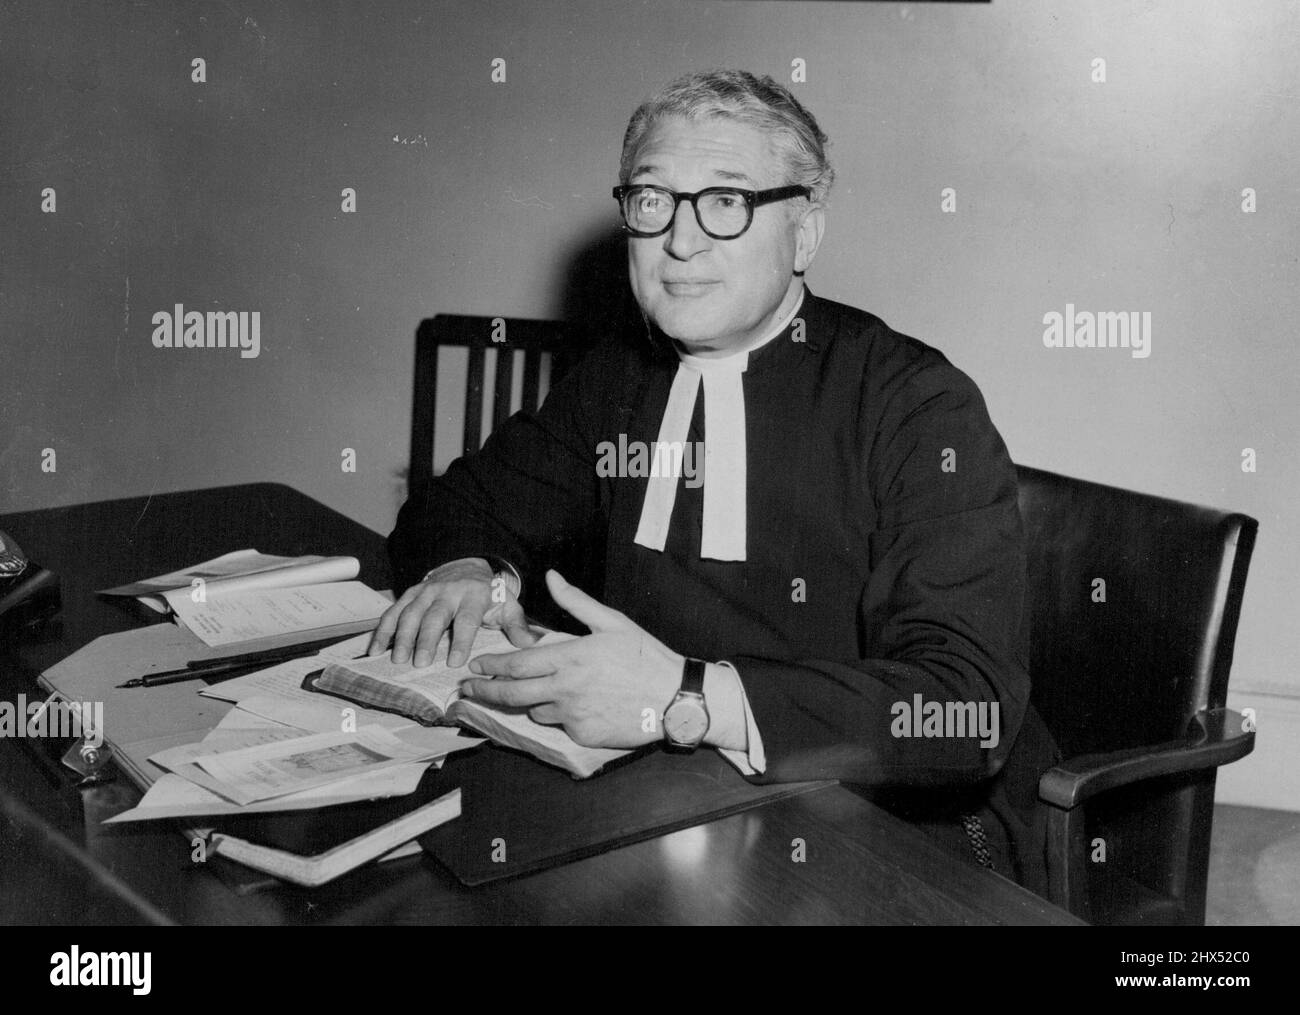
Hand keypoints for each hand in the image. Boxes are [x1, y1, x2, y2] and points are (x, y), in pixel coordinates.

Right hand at [367, 557, 535, 666]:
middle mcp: (448, 592)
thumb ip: (517, 627)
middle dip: (426, 640)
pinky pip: (394, 610)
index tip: (455, 662)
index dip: (461, 640)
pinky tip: (376, 649)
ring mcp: (426, 591)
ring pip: (411, 613)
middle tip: (420, 664)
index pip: (467, 619)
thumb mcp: (508, 606)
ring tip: (397, 659)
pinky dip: (383, 629)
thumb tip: (530, 646)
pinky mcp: (411, 593)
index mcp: (474, 596)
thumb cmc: (489, 595)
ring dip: (402, 636)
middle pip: (435, 617)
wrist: (469, 567)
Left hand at [462, 570, 684, 748]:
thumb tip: (551, 576)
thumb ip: (575, 602)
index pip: (517, 664)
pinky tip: (576, 705)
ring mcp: (573, 715)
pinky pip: (560, 725)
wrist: (674, 699)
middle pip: (512, 693)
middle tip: (467, 688)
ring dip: (528, 702)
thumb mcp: (612, 621)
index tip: (476, 665)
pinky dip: (559, 715)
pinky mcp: (583, 735)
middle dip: (484, 690)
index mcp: (571, 657)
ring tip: (533, 693)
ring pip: (535, 710)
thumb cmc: (645, 655)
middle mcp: (566, 688)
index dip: (492, 666)